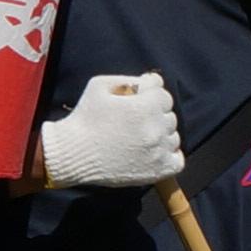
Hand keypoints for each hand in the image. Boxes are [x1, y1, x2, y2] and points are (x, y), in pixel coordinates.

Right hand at [37, 71, 183, 191]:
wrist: (73, 154)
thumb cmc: (84, 118)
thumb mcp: (100, 85)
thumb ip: (128, 79)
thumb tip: (150, 81)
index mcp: (144, 106)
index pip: (163, 93)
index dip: (149, 95)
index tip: (136, 102)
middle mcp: (156, 129)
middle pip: (169, 115)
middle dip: (154, 114)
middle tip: (134, 122)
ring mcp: (158, 151)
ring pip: (173, 137)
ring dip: (161, 135)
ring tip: (139, 138)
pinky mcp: (157, 171)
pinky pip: (177, 160)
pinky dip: (169, 155)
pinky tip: (152, 152)